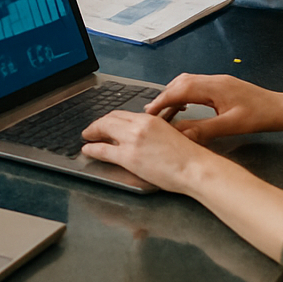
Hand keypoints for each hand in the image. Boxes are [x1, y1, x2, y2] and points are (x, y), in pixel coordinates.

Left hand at [81, 110, 211, 193]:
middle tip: (92, 129)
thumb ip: (153, 132)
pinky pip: (103, 150)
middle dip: (98, 123)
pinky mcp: (129, 157)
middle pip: (110, 119)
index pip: (123, 114)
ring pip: (104, 129)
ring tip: (87, 136)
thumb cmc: (188, 157)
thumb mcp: (170, 135)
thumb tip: (142, 138)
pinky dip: (92, 149)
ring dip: (92, 132)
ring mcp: (132, 140)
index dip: (111, 118)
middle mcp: (139, 126)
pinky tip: (88, 150)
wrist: (194, 167)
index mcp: (150, 119)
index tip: (106, 122)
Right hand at [146, 73, 282, 144]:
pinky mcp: (223, 87)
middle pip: (181, 83)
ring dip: (174, 95)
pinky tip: (186, 106)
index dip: (162, 100)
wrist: (282, 109)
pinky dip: (186, 95)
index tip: (149, 112)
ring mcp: (219, 82)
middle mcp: (214, 80)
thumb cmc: (260, 116)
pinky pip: (197, 87)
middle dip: (164, 97)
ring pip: (188, 83)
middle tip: (153, 113)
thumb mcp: (231, 126)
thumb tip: (180, 135)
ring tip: (165, 112)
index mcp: (214, 86)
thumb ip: (204, 130)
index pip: (180, 89)